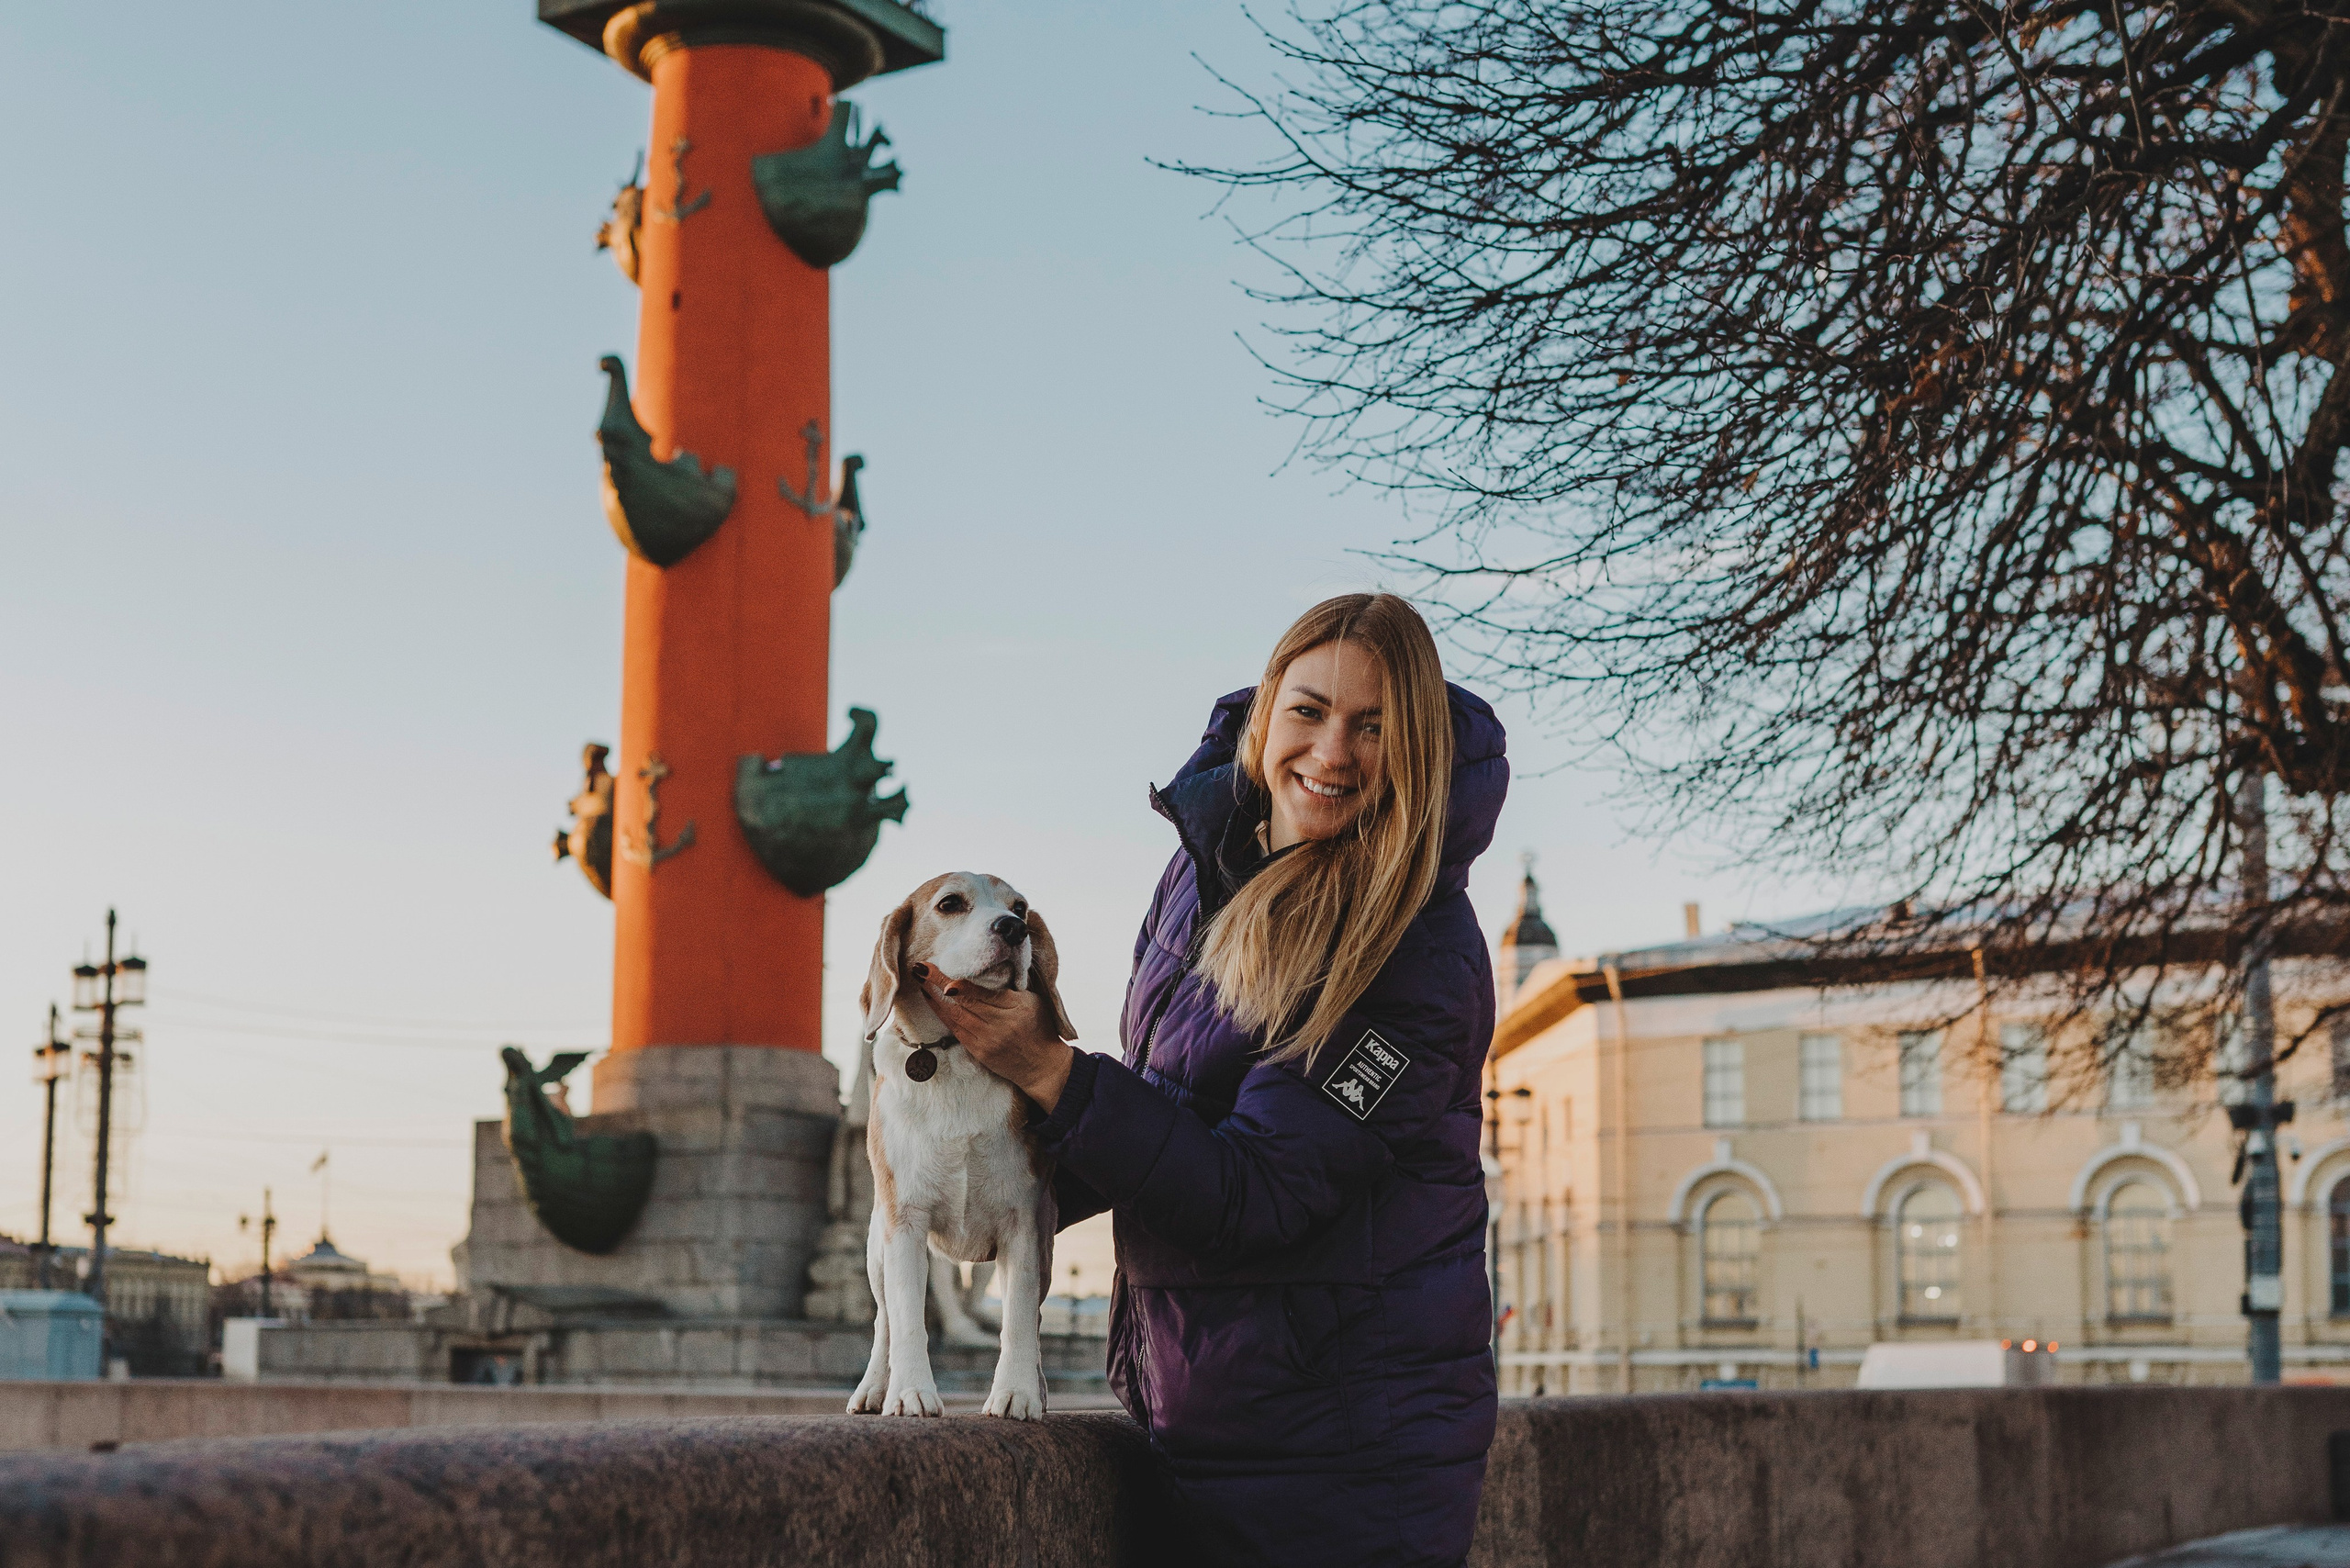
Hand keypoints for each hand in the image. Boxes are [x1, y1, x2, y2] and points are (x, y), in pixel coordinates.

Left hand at [919, 969, 1073, 1113]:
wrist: (1041, 1065)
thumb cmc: (1039, 1026)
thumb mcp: (1033, 1000)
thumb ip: (1010, 986)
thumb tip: (985, 968)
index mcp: (1016, 1007)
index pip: (984, 994)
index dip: (962, 986)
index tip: (943, 975)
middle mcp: (1000, 1025)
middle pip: (964, 1002)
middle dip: (938, 984)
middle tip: (920, 968)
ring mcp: (988, 1041)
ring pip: (955, 1016)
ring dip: (934, 998)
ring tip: (920, 981)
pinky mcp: (979, 1052)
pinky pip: (956, 1030)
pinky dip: (942, 1014)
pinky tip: (931, 1001)